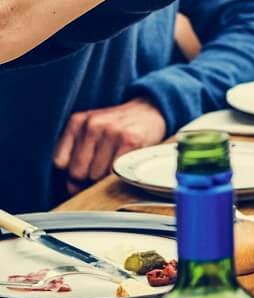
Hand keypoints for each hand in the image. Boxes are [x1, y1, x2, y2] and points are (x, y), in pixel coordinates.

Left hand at [53, 98, 167, 187]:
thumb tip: (72, 188)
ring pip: (95, 175)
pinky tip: (126, 157)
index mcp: (77, 121)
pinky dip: (120, 171)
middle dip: (89, 174)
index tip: (86, 162)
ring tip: (116, 157)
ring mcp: (111, 131)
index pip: (60, 163)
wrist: (150, 110)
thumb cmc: (116, 128)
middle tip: (104, 161)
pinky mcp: (129, 139)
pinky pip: (114, 171)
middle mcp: (92, 124)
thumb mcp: (91, 135)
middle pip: (77, 172)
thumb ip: (75, 160)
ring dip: (106, 173)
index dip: (72, 169)